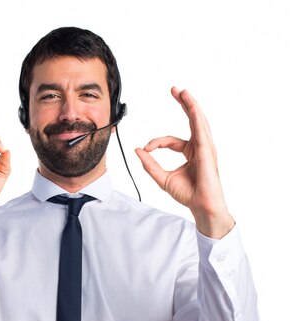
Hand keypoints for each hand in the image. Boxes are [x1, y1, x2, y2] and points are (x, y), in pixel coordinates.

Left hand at [135, 87, 234, 238]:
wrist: (201, 206)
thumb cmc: (188, 194)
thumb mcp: (163, 178)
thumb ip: (150, 164)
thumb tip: (138, 150)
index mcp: (191, 153)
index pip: (171, 141)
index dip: (156, 142)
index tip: (146, 148)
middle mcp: (200, 147)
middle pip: (192, 121)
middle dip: (184, 104)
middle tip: (175, 90)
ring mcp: (205, 147)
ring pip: (198, 120)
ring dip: (190, 104)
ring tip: (182, 91)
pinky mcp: (207, 149)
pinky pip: (201, 127)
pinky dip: (195, 114)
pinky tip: (190, 103)